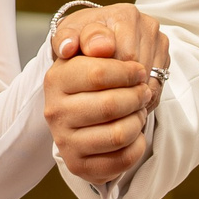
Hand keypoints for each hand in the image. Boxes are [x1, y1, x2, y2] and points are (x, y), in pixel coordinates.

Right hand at [44, 4, 168, 184]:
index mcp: (56, 78)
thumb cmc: (92, 66)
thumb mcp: (90, 40)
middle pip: (111, 106)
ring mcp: (64, 141)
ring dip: (138, 120)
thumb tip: (103, 45)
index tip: (140, 70)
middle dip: (138, 97)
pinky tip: (134, 132)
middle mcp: (55, 111)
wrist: (80, 100)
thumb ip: (95, 33)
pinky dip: (137, 146)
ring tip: (138, 110)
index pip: (97, 73)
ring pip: (119, 135)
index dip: (129, 71)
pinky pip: (121, 161)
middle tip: (143, 91)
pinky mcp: (78, 165)